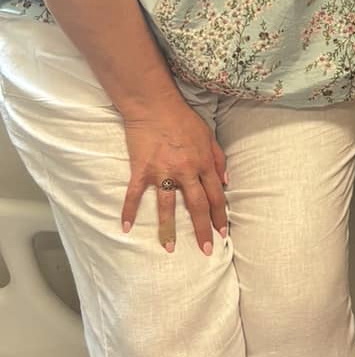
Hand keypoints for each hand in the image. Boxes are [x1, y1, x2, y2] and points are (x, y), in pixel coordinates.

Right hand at [120, 103, 227, 253]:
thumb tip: (226, 181)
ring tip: (169, 248)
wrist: (155, 106)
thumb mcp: (209, 136)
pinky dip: (129, 211)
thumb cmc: (184, 119)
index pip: (215, 196)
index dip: (219, 216)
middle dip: (203, 230)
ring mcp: (162, 172)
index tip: (222, 233)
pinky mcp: (141, 170)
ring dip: (169, 229)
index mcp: (203, 164)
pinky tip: (126, 228)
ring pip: (168, 206)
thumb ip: (218, 159)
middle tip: (206, 250)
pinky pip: (135, 194)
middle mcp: (185, 171)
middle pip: (197, 206)